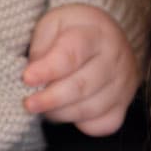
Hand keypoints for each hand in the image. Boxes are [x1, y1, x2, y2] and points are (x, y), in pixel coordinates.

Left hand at [22, 3, 140, 136]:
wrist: (104, 36)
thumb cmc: (72, 31)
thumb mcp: (52, 25)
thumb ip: (41, 49)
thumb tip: (32, 78)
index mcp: (95, 34)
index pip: (71, 55)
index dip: (48, 70)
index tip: (27, 78)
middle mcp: (115, 59)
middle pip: (82, 86)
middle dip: (50, 98)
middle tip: (28, 103)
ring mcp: (123, 84)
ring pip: (90, 109)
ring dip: (60, 112)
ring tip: (43, 106)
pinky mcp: (123, 105)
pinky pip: (102, 124)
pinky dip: (81, 124)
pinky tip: (68, 111)